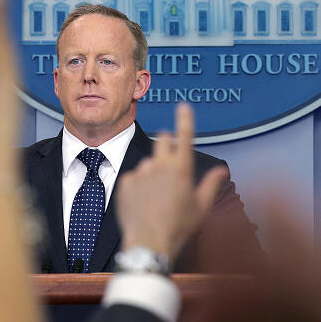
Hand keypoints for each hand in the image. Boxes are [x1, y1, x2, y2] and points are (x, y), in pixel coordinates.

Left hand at [117, 104, 227, 259]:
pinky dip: (138, 185)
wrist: (149, 241)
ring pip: (147, 162)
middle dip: (166, 143)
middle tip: (169, 163)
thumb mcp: (200, 207)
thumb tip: (222, 170)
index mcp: (181, 169)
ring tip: (156, 198)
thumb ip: (211, 184)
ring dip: (152, 172)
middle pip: (162, 140)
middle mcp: (160, 165)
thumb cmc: (179, 226)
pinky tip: (143, 202)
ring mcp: (141, 172)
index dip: (185, 119)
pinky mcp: (125, 181)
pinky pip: (134, 177)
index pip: (185, 136)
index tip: (184, 106)